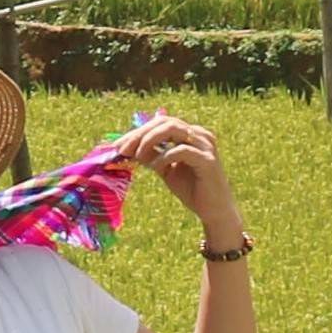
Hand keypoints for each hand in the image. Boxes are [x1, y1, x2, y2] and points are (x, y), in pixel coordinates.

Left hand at [132, 114, 235, 233]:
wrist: (214, 210)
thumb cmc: (191, 189)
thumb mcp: (165, 169)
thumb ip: (151, 156)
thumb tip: (127, 148)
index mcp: (190, 134)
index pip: (161, 123)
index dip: (137, 131)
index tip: (117, 145)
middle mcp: (200, 135)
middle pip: (165, 122)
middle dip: (140, 134)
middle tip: (122, 149)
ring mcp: (205, 146)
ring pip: (174, 129)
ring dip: (150, 140)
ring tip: (138, 156)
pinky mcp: (208, 160)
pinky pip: (182, 150)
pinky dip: (165, 157)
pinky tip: (156, 167)